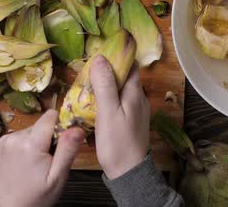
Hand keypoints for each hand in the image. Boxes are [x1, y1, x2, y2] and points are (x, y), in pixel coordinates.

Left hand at [0, 110, 84, 206]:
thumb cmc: (35, 196)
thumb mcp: (57, 177)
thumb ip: (67, 150)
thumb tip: (78, 128)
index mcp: (31, 143)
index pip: (51, 116)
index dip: (61, 126)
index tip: (63, 144)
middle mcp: (16, 136)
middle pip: (42, 124)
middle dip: (50, 138)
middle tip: (50, 160)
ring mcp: (7, 139)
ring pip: (33, 130)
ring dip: (38, 142)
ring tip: (37, 163)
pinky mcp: (2, 142)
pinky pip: (22, 136)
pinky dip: (27, 145)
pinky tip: (27, 162)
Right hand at [90, 55, 149, 179]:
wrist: (129, 173)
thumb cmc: (117, 142)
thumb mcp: (107, 112)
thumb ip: (105, 85)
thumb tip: (100, 58)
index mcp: (135, 92)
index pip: (131, 64)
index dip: (117, 57)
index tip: (99, 55)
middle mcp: (139, 98)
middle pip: (126, 76)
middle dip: (109, 71)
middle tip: (88, 72)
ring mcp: (137, 110)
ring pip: (122, 90)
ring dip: (107, 85)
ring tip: (88, 87)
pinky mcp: (131, 121)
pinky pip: (120, 102)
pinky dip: (109, 98)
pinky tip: (96, 105)